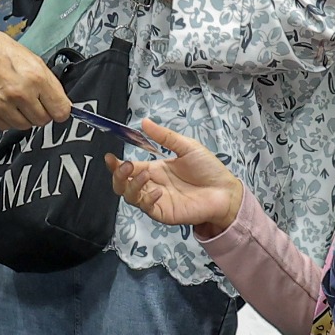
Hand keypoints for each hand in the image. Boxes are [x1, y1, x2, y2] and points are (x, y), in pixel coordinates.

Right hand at [0, 19, 65, 130]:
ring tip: (14, 100)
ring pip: (23, 126)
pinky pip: (4, 126)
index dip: (59, 109)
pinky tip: (1, 102)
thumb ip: (46, 81)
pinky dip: (5, 118)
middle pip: (42, 121)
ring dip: (22, 116)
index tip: (56, 108)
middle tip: (32, 101)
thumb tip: (57, 100)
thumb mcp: (30, 57)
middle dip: (40, 112)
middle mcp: (19, 94)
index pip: (60, 110)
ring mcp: (0, 106)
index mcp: (35, 77)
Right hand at [107, 117, 241, 235]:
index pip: (129, 168)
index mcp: (155, 169)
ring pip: (130, 197)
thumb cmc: (208, 169)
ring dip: (131, 185)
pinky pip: (147, 208)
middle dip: (118, 175)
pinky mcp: (164, 212)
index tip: (110, 157)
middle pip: (123, 184)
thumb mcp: (187, 146)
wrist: (224, 191)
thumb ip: (164, 137)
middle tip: (126, 166)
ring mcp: (156, 200)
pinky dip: (147, 199)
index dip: (116, 164)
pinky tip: (158, 191)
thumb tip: (144, 122)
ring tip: (144, 175)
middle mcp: (152, 184)